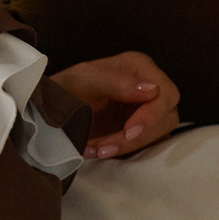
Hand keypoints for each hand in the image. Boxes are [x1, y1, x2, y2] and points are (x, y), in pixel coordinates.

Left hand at [50, 51, 181, 158]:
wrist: (52, 107)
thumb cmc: (67, 87)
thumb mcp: (84, 80)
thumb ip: (116, 82)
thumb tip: (152, 90)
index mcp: (140, 67)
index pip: (165, 94)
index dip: (151, 116)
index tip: (129, 131)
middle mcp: (150, 87)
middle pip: (166, 117)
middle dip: (137, 137)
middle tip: (106, 148)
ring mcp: (148, 110)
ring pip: (158, 135)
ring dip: (128, 147)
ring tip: (96, 150)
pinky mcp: (141, 130)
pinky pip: (146, 146)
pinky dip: (124, 152)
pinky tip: (98, 152)